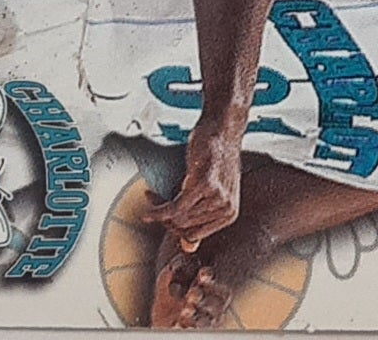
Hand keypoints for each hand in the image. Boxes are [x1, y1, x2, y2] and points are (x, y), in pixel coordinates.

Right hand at [143, 121, 241, 250]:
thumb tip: (188, 248)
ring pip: (178, 217)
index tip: (160, 216)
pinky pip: (176, 207)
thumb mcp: (213, 191)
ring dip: (159, 208)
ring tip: (151, 195)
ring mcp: (218, 198)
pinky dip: (159, 211)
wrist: (223, 129)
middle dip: (163, 217)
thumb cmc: (215, 158)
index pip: (193, 235)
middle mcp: (227, 209)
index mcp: (229, 215)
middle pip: (184, 227)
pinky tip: (148, 210)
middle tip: (152, 200)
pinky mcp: (206, 185)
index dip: (173, 227)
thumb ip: (200, 217)